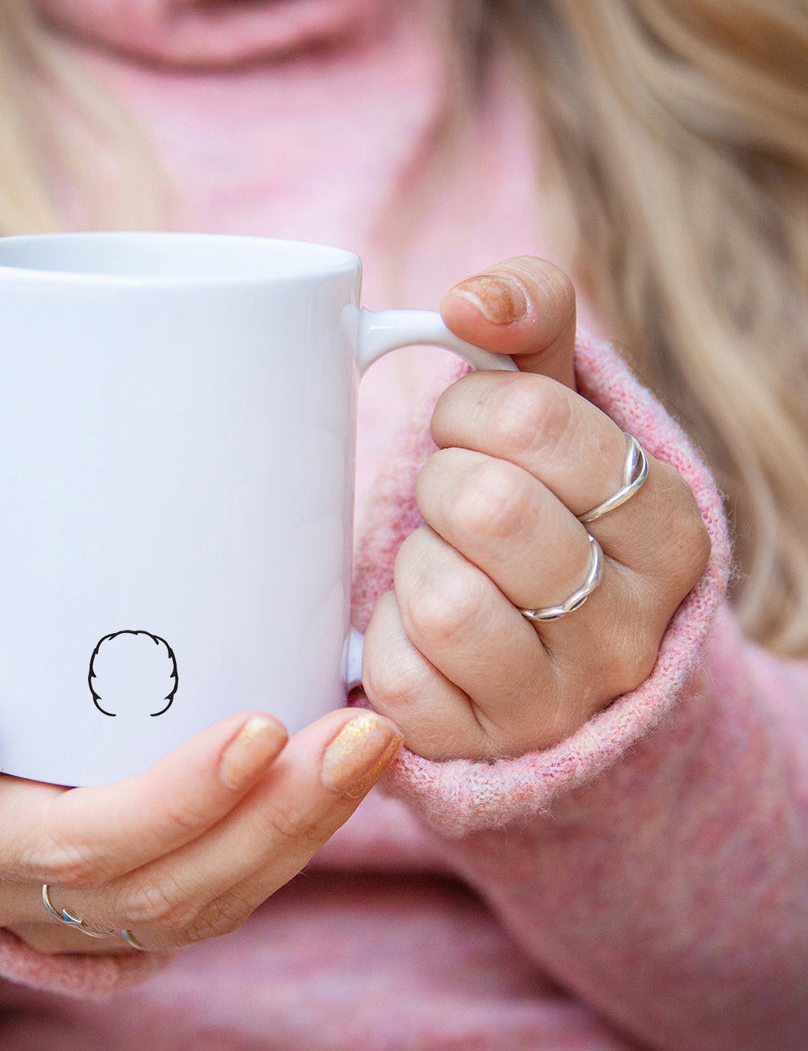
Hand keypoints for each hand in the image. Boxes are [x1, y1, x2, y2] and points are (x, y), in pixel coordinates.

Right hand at [0, 593, 400, 953]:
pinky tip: (337, 786)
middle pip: (164, 887)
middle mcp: (13, 892)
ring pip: (201, 907)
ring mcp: (69, 909)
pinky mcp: (116, 902)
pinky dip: (282, 849)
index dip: (179, 801)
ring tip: (369, 750)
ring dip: (299, 835)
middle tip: (360, 733)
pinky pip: (209, 901)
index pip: (82, 842)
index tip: (263, 725)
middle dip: (275, 818)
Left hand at [362, 257, 711, 760]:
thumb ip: (534, 322)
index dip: (469, 411)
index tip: (462, 430)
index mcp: (667, 531)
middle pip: (486, 505)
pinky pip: (397, 678)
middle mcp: (630, 627)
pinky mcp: (479, 751)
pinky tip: (415, 633)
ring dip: (413, 564)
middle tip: (447, 499)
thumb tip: (471, 299)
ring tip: (437, 566)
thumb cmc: (537, 513)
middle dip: (439, 483)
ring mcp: (558, 702)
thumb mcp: (556, 412)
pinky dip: (383, 640)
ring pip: (444, 600)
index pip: (538, 423)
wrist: (541, 660)